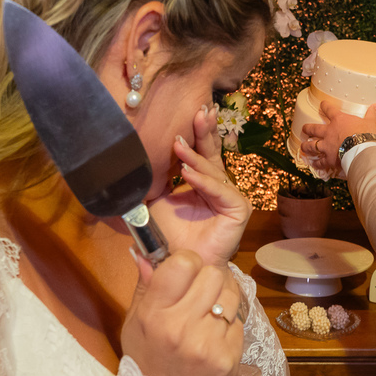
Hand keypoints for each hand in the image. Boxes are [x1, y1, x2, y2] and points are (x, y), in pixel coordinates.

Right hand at [122, 251, 244, 375]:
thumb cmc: (147, 362)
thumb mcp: (134, 324)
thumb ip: (145, 287)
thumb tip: (148, 254)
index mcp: (154, 314)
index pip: (183, 263)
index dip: (187, 263)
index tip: (186, 274)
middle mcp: (181, 327)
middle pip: (213, 274)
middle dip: (209, 279)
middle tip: (201, 294)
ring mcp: (208, 344)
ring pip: (232, 295)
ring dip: (223, 299)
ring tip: (211, 314)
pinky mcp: (229, 358)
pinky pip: (239, 323)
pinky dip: (230, 325)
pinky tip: (216, 337)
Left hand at [149, 104, 251, 266]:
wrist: (177, 264)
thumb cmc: (168, 235)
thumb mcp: (156, 200)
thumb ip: (155, 179)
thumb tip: (137, 155)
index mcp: (201, 181)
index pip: (200, 152)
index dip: (196, 133)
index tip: (189, 112)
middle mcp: (218, 185)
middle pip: (212, 153)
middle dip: (205, 131)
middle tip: (199, 111)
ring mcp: (230, 196)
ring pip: (213, 170)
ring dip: (194, 156)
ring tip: (178, 144)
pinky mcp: (239, 209)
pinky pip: (219, 190)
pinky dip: (202, 181)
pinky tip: (187, 172)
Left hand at [299, 101, 375, 173]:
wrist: (361, 150)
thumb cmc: (365, 134)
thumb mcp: (370, 122)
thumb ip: (371, 114)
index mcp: (339, 120)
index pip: (329, 110)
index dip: (325, 106)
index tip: (322, 104)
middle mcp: (329, 132)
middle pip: (314, 129)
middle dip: (308, 128)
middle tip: (304, 128)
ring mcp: (327, 146)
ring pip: (312, 145)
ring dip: (307, 146)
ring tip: (303, 146)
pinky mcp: (328, 158)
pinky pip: (320, 162)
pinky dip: (317, 163)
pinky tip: (314, 164)